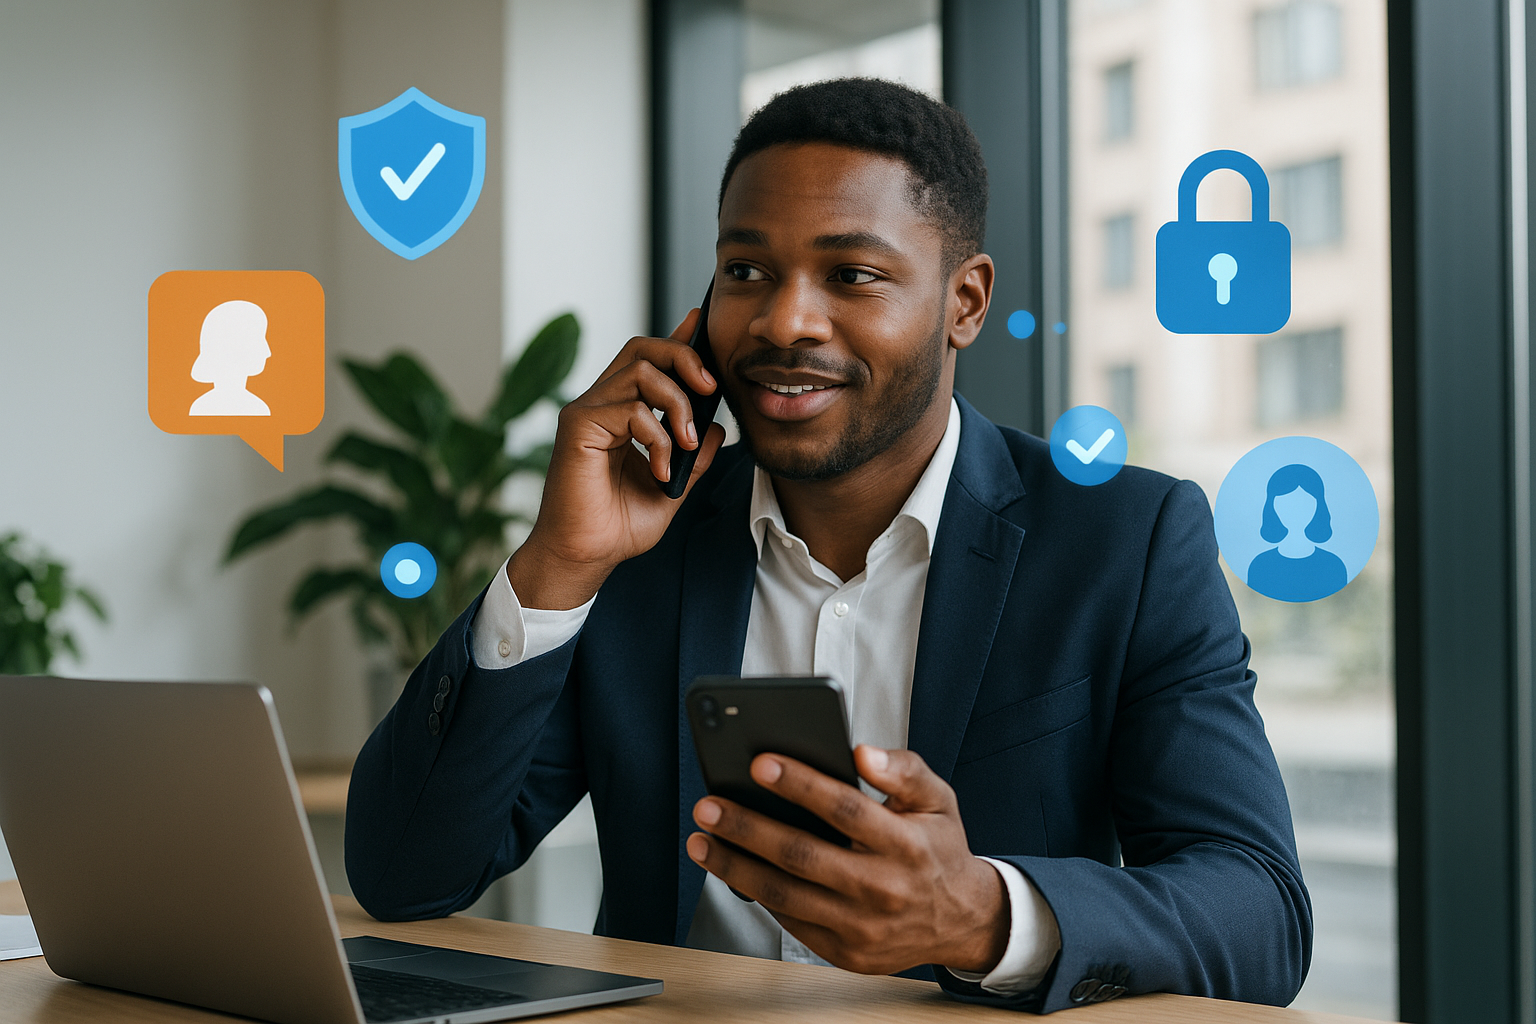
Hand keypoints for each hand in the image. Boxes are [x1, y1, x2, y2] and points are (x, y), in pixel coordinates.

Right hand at [508, 307, 727, 608]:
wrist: (587, 556)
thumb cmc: (618, 526)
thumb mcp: (673, 487)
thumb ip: (695, 456)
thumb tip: (718, 426)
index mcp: (620, 412)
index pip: (648, 360)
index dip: (677, 337)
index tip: (701, 321)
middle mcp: (600, 404)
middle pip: (644, 348)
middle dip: (685, 357)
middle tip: (711, 387)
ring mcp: (587, 411)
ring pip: (642, 371)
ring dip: (677, 403)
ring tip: (687, 443)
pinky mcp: (578, 426)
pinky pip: (631, 409)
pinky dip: (659, 438)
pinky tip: (662, 469)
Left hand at [686, 746, 1009, 975]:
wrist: (962, 921)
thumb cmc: (937, 849)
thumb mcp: (938, 799)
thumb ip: (903, 769)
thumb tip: (862, 752)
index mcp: (905, 844)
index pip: (844, 809)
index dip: (799, 784)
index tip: (759, 763)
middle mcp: (882, 888)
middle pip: (802, 855)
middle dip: (747, 827)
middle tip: (709, 804)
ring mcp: (861, 927)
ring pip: (784, 894)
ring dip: (734, 866)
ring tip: (702, 840)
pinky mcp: (845, 953)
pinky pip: (790, 921)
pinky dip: (755, 895)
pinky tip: (732, 868)